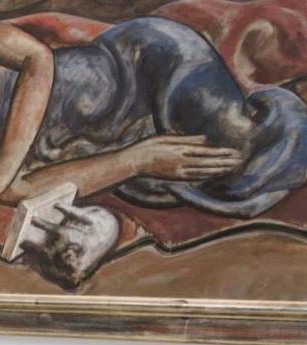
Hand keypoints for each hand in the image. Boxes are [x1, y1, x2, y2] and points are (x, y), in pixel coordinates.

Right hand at [123, 135, 242, 181]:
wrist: (132, 163)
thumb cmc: (148, 147)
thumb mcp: (167, 137)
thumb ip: (187, 139)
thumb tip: (206, 139)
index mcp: (181, 150)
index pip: (207, 152)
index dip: (222, 153)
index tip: (235, 152)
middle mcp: (182, 162)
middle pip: (208, 163)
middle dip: (225, 162)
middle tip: (239, 161)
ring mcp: (179, 172)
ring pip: (204, 172)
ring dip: (219, 171)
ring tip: (231, 169)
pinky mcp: (174, 178)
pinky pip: (194, 178)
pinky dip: (206, 177)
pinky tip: (214, 176)